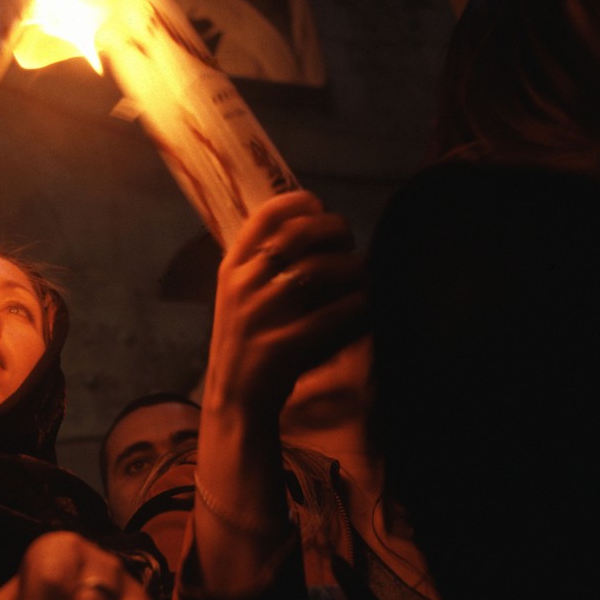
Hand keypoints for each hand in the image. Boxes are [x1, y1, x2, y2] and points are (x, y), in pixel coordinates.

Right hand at [205, 190, 367, 419]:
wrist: (235, 397)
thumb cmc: (246, 339)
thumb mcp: (241, 294)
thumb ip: (265, 262)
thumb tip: (311, 225)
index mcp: (232, 267)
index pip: (266, 215)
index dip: (301, 203)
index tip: (321, 208)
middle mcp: (245, 284)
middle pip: (299, 234)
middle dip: (334, 230)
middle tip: (349, 242)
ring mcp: (264, 314)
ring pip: (322, 270)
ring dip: (353, 268)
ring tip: (362, 276)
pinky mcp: (287, 343)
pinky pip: (337, 311)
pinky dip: (359, 304)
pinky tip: (366, 305)